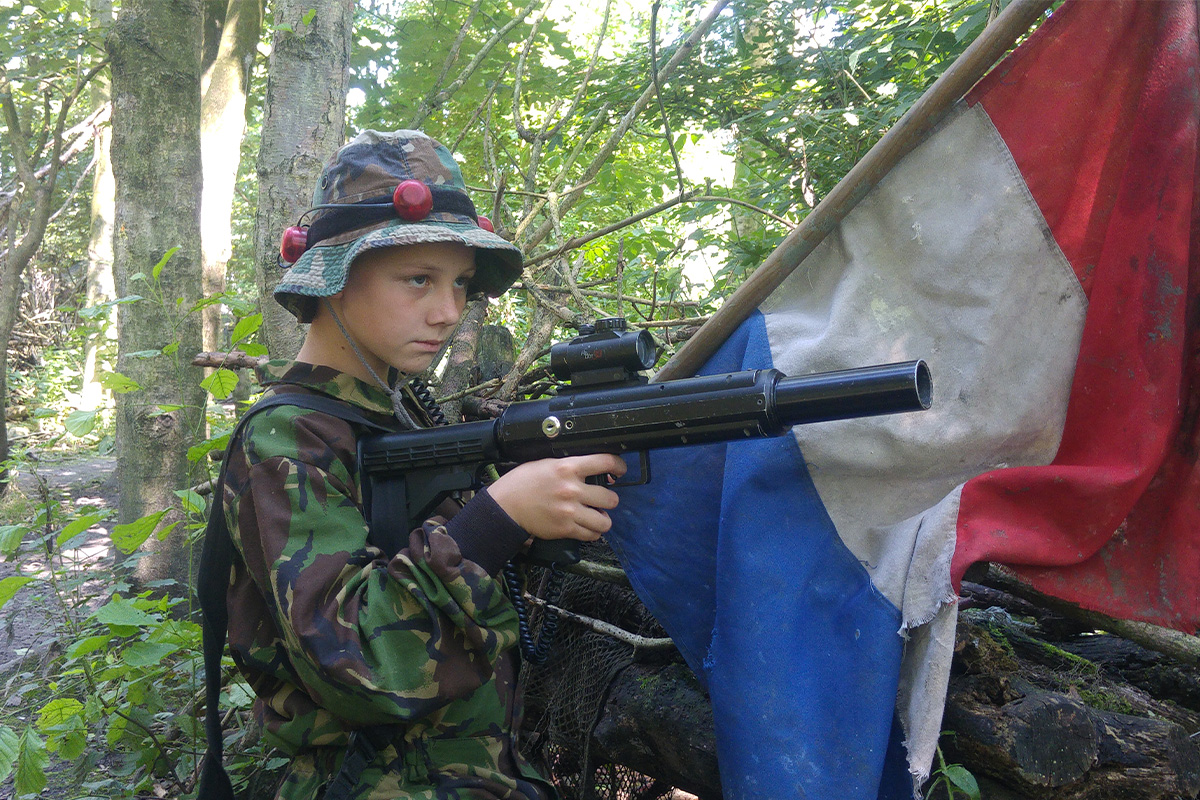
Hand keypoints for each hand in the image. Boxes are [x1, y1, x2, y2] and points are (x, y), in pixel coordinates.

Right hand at [486, 453, 627, 541]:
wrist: (505, 506)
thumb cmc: (522, 483)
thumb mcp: (546, 463)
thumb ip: (570, 466)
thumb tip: (593, 471)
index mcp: (567, 467)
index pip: (605, 462)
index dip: (618, 466)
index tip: (619, 470)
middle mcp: (572, 489)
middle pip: (610, 497)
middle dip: (609, 499)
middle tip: (602, 499)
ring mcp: (570, 511)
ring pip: (605, 520)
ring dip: (602, 519)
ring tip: (595, 515)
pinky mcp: (565, 529)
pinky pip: (592, 535)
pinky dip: (592, 532)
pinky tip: (585, 526)